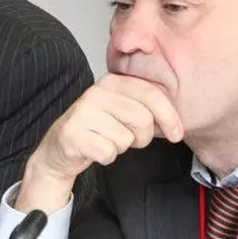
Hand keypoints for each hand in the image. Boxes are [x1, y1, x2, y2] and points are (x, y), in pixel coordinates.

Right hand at [16, 74, 182, 212]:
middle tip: (132, 139)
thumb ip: (146, 105)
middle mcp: (95, 93)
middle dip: (143, 136)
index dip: (169, 116)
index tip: (177, 134)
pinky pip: (108, 152)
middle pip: (142, 118)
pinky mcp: (72, 135)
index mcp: (111, 82)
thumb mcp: (123, 109)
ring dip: (122, 147)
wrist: (60, 147)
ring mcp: (82, 113)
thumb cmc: (98, 128)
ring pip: (125, 138)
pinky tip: (96, 150)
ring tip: (107, 141)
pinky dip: (107, 157)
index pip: (150, 94)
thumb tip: (175, 120)